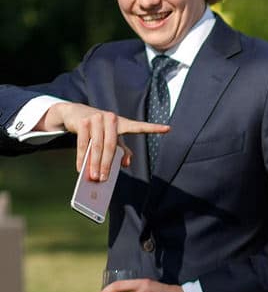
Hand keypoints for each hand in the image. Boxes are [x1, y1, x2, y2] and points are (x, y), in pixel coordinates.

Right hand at [41, 102, 169, 179]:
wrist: (76, 112)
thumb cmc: (100, 128)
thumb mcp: (113, 137)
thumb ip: (122, 150)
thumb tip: (125, 164)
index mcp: (122, 123)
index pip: (138, 127)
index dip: (153, 128)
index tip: (168, 129)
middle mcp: (111, 119)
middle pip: (110, 146)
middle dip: (106, 164)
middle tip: (103, 179)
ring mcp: (96, 119)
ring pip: (95, 146)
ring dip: (93, 164)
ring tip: (92, 177)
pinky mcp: (82, 122)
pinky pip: (81, 144)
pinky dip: (81, 158)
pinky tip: (81, 168)